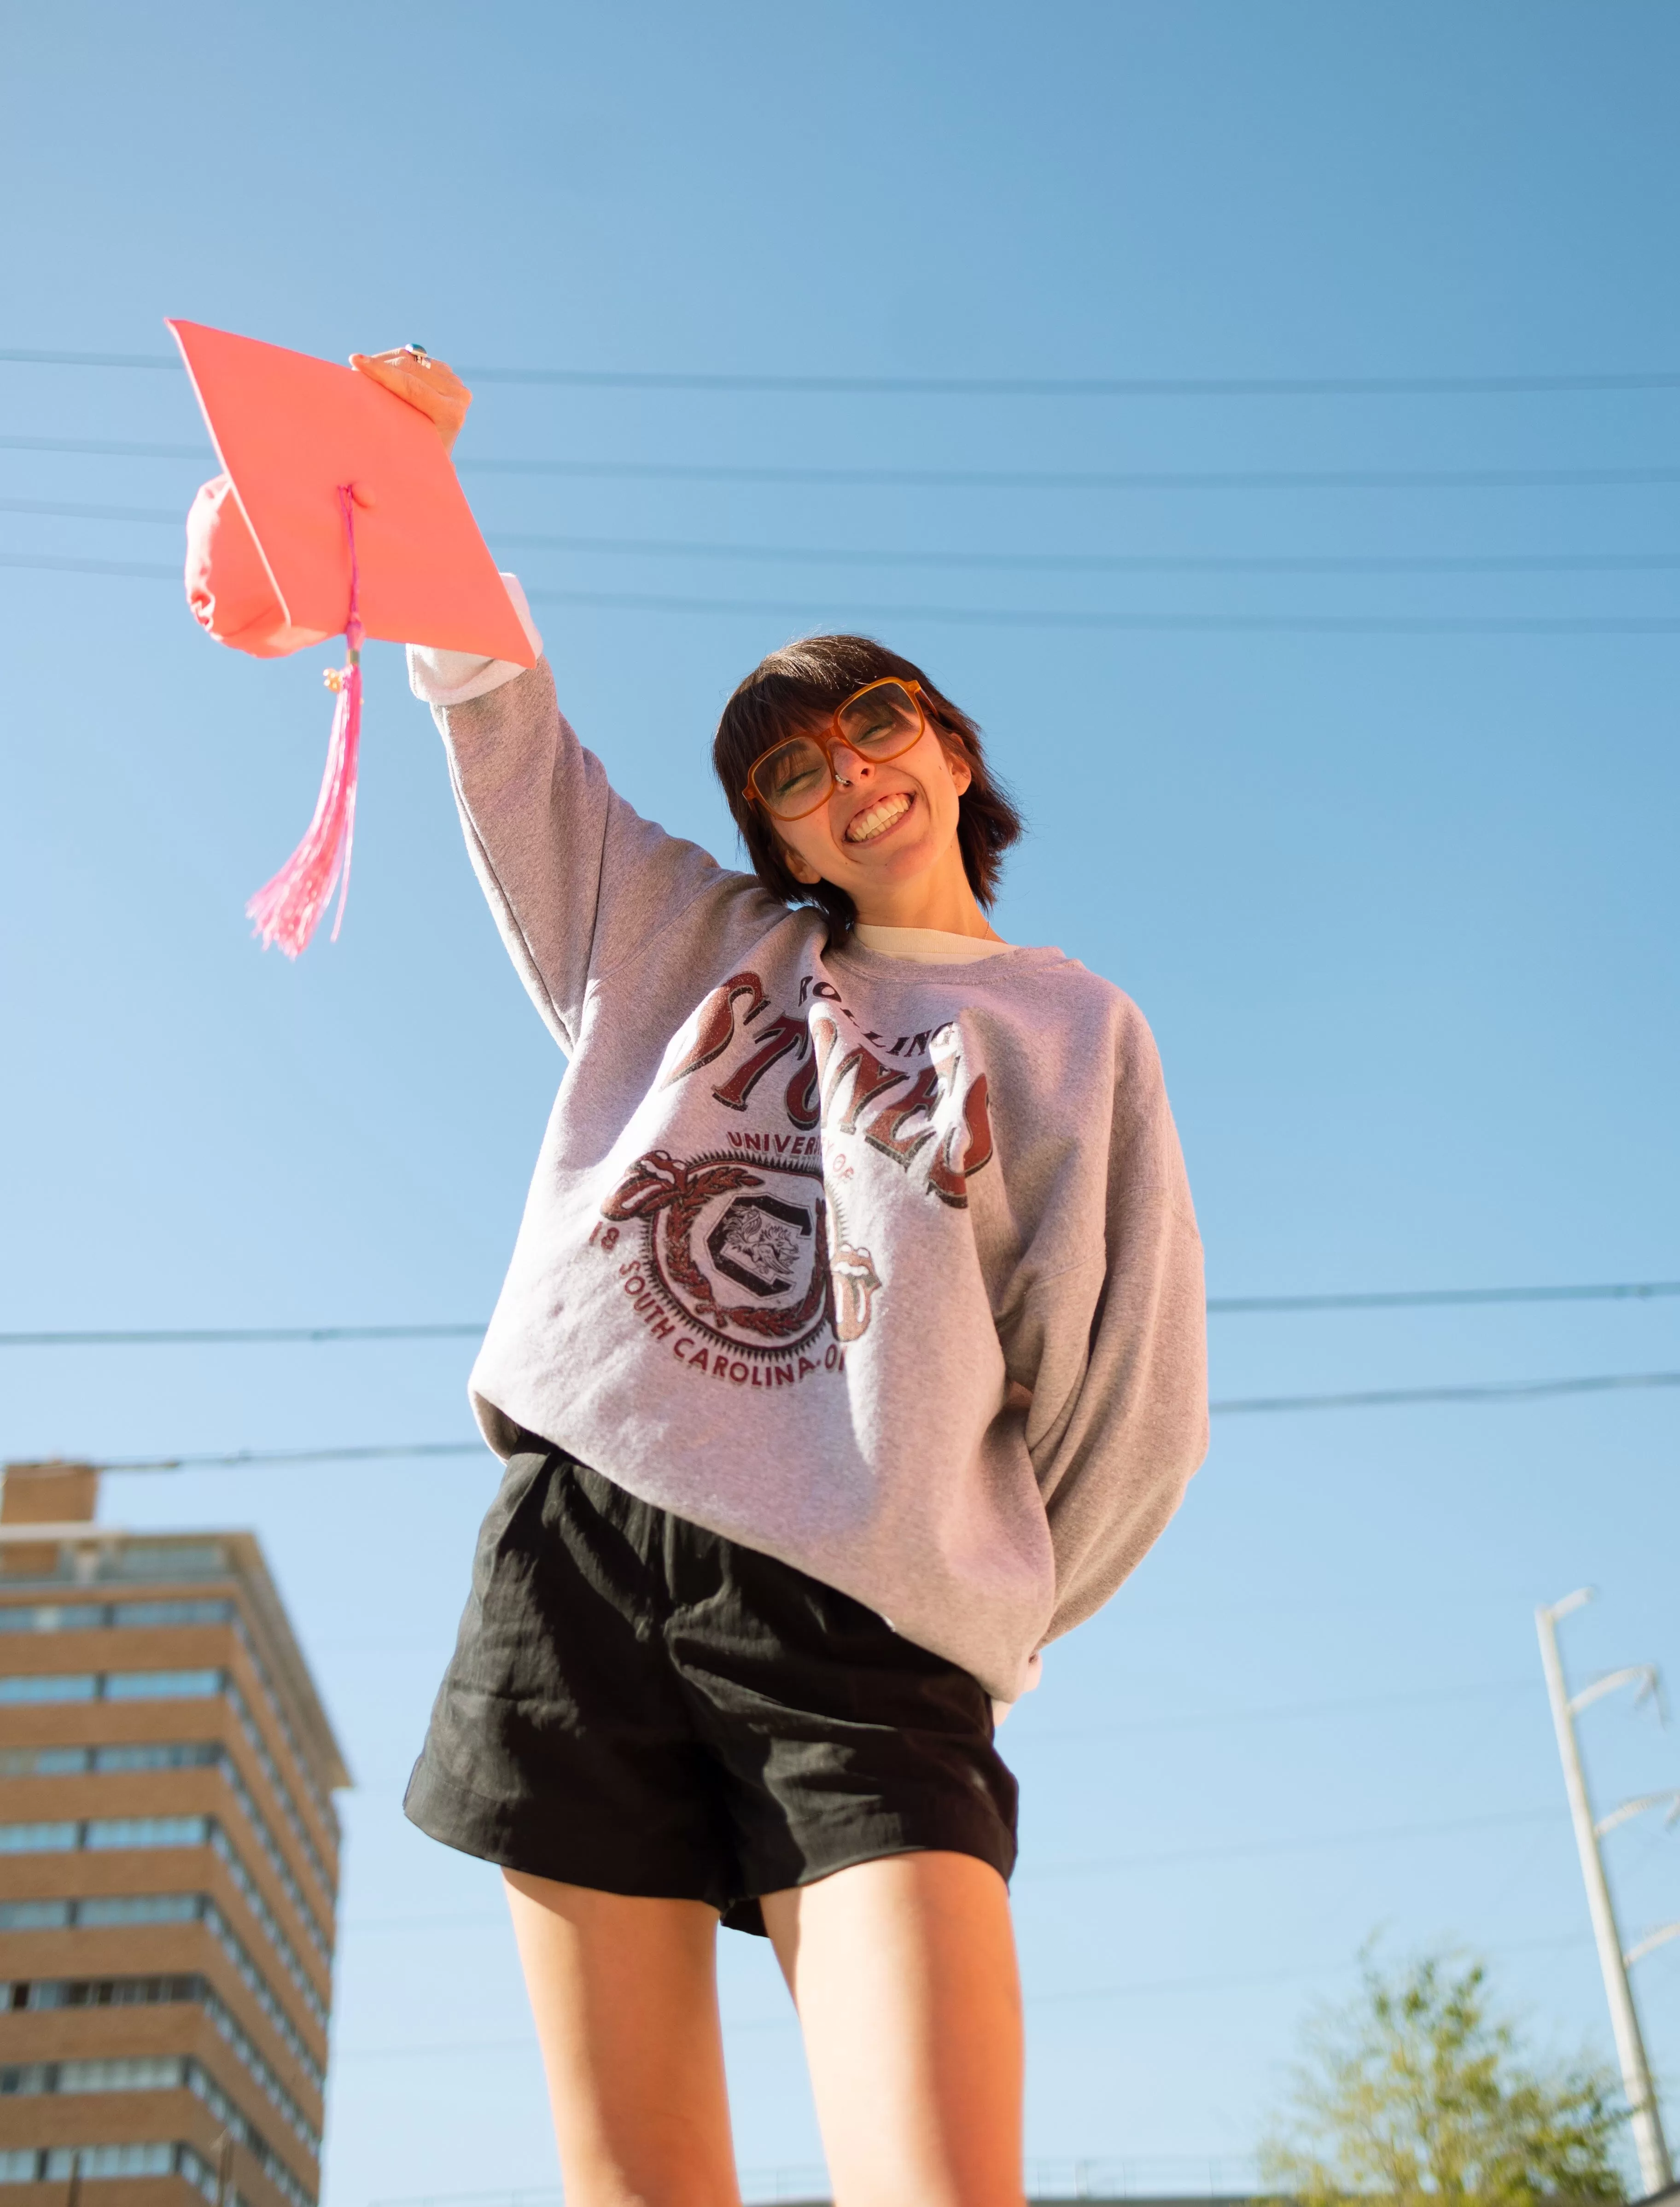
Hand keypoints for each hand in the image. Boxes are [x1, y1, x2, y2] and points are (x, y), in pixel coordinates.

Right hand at [349, 347, 471, 454]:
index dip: (381, 372)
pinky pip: (414, 356)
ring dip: (383, 362)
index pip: (411, 387)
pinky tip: (377, 367)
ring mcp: (453, 380)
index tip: (354, 361)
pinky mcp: (445, 371)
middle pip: (410, 368)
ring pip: (410, 358)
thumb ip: (403, 454)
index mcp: (451, 414)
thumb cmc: (418, 462)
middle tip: (352, 367)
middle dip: (378, 365)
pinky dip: (393, 360)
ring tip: (362, 368)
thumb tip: (374, 461)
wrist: (436, 454)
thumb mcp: (412, 459)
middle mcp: (458, 395)